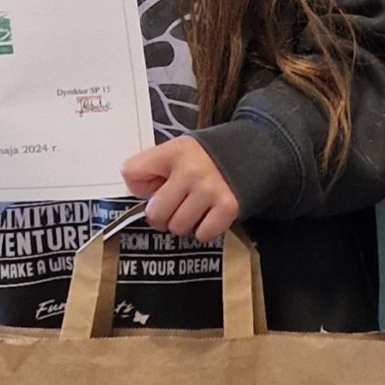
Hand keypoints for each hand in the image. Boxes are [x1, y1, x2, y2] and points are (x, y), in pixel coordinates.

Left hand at [121, 137, 240, 239]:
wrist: (253, 154)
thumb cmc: (206, 158)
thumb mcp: (178, 151)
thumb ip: (154, 168)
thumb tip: (141, 196)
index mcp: (173, 152)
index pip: (131, 172)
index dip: (139, 185)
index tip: (155, 185)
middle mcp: (191, 171)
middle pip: (155, 213)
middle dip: (161, 216)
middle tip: (173, 208)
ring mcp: (210, 191)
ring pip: (177, 227)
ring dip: (183, 224)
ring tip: (193, 210)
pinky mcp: (228, 207)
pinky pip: (202, 234)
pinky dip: (204, 230)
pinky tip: (208, 216)